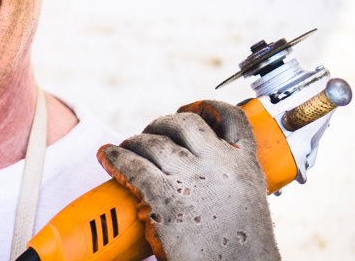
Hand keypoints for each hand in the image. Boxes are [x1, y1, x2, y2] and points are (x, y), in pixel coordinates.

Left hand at [97, 100, 279, 260]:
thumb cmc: (240, 250)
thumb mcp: (246, 202)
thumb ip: (227, 178)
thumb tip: (194, 166)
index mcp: (246, 166)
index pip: (231, 117)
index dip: (207, 107)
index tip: (188, 110)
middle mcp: (220, 165)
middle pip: (184, 123)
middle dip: (162, 125)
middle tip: (150, 137)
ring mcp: (192, 179)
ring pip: (153, 142)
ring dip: (134, 142)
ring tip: (125, 149)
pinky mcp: (165, 199)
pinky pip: (133, 166)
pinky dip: (116, 158)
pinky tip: (107, 156)